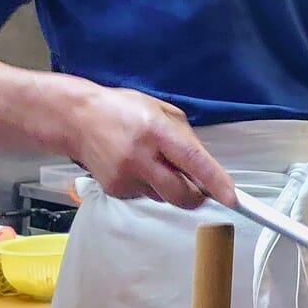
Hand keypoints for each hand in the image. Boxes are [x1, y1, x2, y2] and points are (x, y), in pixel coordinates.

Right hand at [72, 86, 235, 209]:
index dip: (215, 181)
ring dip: (168, 186)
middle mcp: (141, 156)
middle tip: (199, 189)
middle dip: (196, 196)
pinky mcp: (114, 190)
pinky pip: (144, 195)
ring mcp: (125, 177)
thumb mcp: (159, 110)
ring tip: (152, 161)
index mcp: (156, 131)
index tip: (231, 198)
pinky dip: (148, 185)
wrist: (76, 119)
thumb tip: (203, 166)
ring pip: (163, 196)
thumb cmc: (122, 110)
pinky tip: (134, 166)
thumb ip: (184, 137)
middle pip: (181, 194)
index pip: (193, 160)